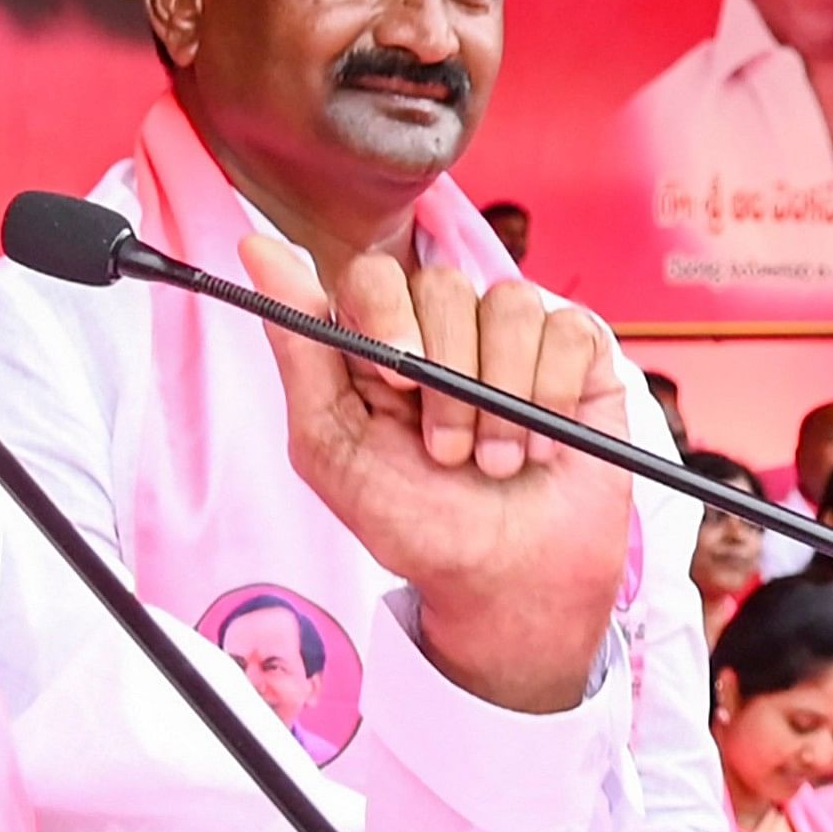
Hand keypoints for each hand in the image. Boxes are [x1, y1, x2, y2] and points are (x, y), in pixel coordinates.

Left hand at [244, 239, 633, 715]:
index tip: (395, 380)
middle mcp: (448, 325)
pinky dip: (553, 396)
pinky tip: (544, 447)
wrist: (506, 581)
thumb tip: (255, 250)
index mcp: (383, 339)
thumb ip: (300, 348)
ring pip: (511, 305)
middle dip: (448, 382)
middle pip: (445, 285)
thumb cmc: (416, 523)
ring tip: (497, 462)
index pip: (375, 273)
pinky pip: (569, 331)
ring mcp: (514, 334)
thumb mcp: (334, 446)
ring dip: (503, 401)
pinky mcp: (577, 351)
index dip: (388, 316)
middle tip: (448, 453)